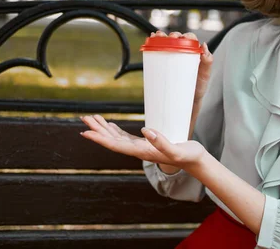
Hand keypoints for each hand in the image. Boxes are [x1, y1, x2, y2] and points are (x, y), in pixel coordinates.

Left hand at [80, 115, 206, 169]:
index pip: (116, 145)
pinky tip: (110, 125)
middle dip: (97, 129)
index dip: (100, 138)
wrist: (196, 161)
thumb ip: (162, 142)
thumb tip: (145, 131)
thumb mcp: (177, 149)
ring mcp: (141, 147)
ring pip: (117, 137)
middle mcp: (138, 150)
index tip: (86, 132)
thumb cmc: (188, 156)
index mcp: (142, 152)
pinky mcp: (147, 143)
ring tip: (92, 118)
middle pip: (112, 140)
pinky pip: (126, 137)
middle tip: (84, 118)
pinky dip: (115, 130)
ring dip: (104, 128)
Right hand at [151, 30, 213, 101]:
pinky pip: (159, 52)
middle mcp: (183, 53)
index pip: (190, 39)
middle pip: (177, 39)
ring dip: (161, 37)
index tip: (182, 38)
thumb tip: (204, 46)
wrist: (188, 101)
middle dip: (171, 36)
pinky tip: (151, 41)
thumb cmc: (198, 88)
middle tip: (169, 39)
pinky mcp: (165, 65)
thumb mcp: (205, 75)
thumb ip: (208, 62)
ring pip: (167, 43)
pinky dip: (154, 44)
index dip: (185, 36)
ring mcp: (173, 59)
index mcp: (194, 53)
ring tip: (157, 37)